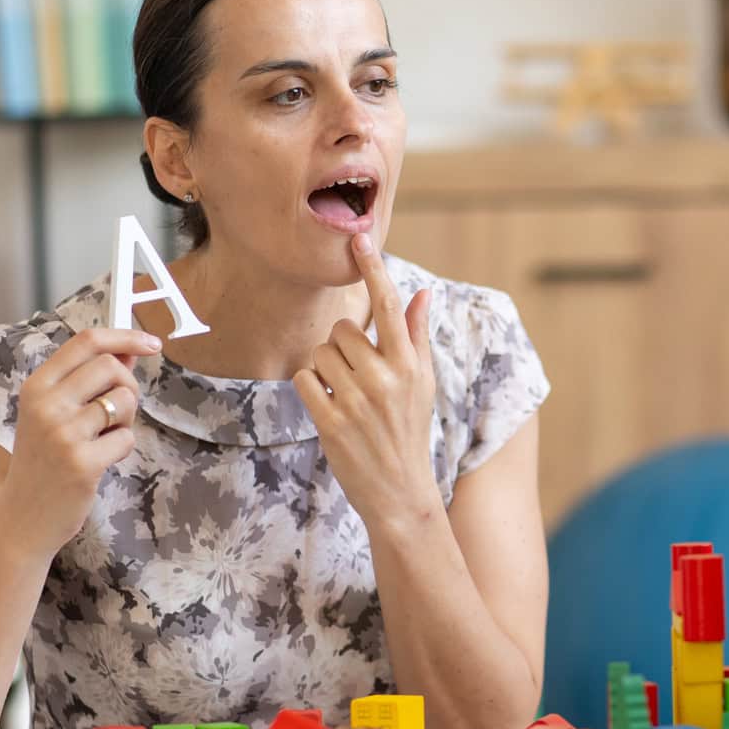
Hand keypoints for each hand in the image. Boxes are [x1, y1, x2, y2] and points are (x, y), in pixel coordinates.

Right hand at [0, 327, 159, 554]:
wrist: (23, 517)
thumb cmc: (45, 461)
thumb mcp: (54, 414)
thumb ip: (88, 381)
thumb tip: (128, 350)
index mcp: (36, 386)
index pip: (86, 342)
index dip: (124, 336)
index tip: (152, 343)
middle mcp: (46, 405)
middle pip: (111, 367)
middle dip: (128, 385)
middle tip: (119, 412)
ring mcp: (63, 433)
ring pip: (124, 400)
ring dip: (126, 419)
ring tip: (103, 439)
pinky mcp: (82, 462)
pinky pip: (127, 437)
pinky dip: (122, 448)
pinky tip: (100, 461)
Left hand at [299, 233, 439, 528]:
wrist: (400, 490)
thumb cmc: (410, 430)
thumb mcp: (422, 383)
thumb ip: (416, 335)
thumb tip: (421, 292)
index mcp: (410, 364)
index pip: (388, 306)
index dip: (373, 270)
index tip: (360, 238)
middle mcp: (386, 378)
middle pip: (341, 331)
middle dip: (341, 348)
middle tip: (356, 377)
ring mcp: (358, 400)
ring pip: (321, 354)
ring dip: (326, 370)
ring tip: (345, 396)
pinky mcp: (332, 422)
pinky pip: (306, 380)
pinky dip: (312, 389)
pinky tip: (329, 407)